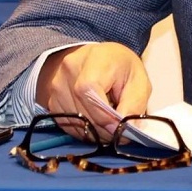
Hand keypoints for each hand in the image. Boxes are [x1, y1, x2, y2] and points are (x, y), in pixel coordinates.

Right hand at [36, 43, 151, 139]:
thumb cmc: (123, 68)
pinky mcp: (51, 99)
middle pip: (81, 110)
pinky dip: (81, 129)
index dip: (104, 116)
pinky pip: (66, 123)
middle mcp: (70, 68)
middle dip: (102, 128)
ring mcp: (57, 83)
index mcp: (95, 58)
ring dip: (92, 131)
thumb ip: (133, 105)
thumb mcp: (140, 81)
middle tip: (117, 132)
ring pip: (73, 121)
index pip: (89, 92)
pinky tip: (94, 120)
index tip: (120, 128)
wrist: (102, 58)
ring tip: (107, 123)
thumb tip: (121, 131)